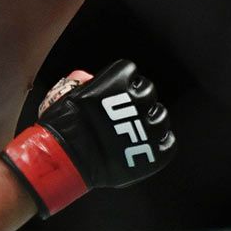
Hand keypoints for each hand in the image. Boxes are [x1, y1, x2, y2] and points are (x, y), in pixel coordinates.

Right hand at [0, 60, 176, 217]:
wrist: (64, 157)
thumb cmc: (62, 126)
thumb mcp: (69, 92)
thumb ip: (84, 83)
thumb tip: (88, 79)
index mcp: (119, 81)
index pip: (131, 72)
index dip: (123, 84)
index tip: (115, 94)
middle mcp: (137, 100)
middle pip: (148, 93)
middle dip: (137, 102)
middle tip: (124, 115)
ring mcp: (147, 126)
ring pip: (160, 117)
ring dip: (150, 122)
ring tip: (134, 132)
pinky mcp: (153, 152)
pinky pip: (168, 143)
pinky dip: (160, 144)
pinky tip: (145, 147)